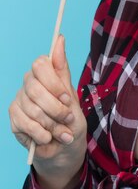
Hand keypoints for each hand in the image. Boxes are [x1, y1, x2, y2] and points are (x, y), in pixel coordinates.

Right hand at [9, 35, 86, 188]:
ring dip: (52, 124)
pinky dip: (41, 134)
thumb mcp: (72, 96)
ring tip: (63, 133)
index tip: (67, 98)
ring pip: (32, 108)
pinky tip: (48, 138)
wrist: (65, 149)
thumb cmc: (70, 120)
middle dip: (56, 108)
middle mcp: (29, 84)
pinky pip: (25, 123)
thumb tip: (59, 38)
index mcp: (45, 74)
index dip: (54, 83)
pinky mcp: (14, 119)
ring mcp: (20, 101)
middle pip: (36, 88)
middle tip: (68, 119)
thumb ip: (62, 69)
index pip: (40, 64)